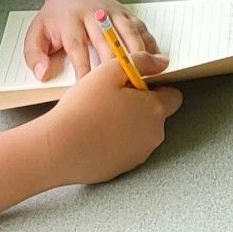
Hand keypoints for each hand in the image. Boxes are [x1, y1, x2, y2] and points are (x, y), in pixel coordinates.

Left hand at [23, 0, 158, 78]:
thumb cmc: (55, 18)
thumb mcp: (36, 33)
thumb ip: (34, 55)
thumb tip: (43, 74)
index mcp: (70, 20)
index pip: (77, 46)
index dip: (84, 69)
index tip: (90, 89)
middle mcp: (94, 15)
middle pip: (108, 40)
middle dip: (117, 63)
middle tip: (125, 86)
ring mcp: (113, 12)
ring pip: (129, 32)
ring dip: (139, 53)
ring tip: (148, 74)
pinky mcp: (126, 13)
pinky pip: (141, 28)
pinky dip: (150, 44)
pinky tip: (157, 60)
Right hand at [29, 55, 181, 187]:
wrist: (59, 149)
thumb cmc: (83, 108)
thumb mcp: (110, 71)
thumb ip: (141, 61)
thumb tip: (162, 62)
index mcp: (155, 110)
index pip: (173, 96)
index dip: (155, 87)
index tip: (135, 85)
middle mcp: (153, 135)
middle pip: (156, 115)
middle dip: (140, 107)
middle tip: (112, 99)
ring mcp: (139, 155)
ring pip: (141, 133)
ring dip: (129, 125)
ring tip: (100, 118)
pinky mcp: (124, 169)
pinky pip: (127, 150)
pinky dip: (117, 143)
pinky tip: (95, 137)